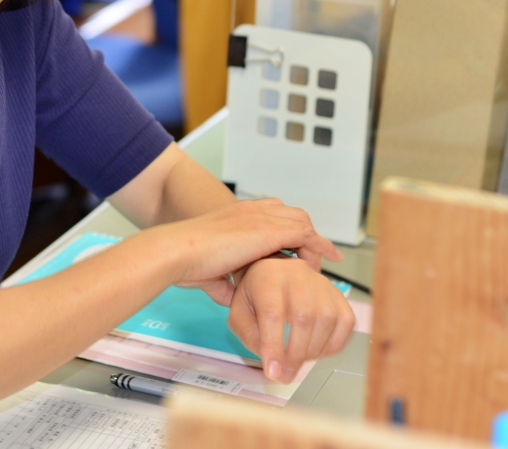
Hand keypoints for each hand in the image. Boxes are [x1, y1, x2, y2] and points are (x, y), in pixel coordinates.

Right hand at [157, 198, 342, 292]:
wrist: (179, 251)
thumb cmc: (186, 261)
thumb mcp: (211, 274)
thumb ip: (225, 283)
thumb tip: (233, 297)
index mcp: (237, 215)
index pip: (272, 214)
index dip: (287, 230)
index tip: (295, 249)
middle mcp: (251, 210)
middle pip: (291, 214)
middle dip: (305, 234)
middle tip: (311, 258)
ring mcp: (261, 217)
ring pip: (302, 221)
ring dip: (313, 242)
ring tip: (320, 264)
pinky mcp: (269, 230)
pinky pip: (306, 234)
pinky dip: (319, 246)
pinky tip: (328, 260)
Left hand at [227, 257, 354, 382]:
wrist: (274, 273)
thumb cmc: (255, 295)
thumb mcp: (239, 313)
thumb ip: (250, 336)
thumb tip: (273, 361)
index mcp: (267, 276)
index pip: (272, 312)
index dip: (274, 346)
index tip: (273, 373)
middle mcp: (296, 273)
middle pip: (303, 316)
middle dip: (296, 354)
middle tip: (286, 374)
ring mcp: (320, 282)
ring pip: (326, 318)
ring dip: (314, 350)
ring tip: (298, 361)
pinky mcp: (337, 293)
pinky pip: (345, 321)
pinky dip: (334, 344)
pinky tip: (318, 351)